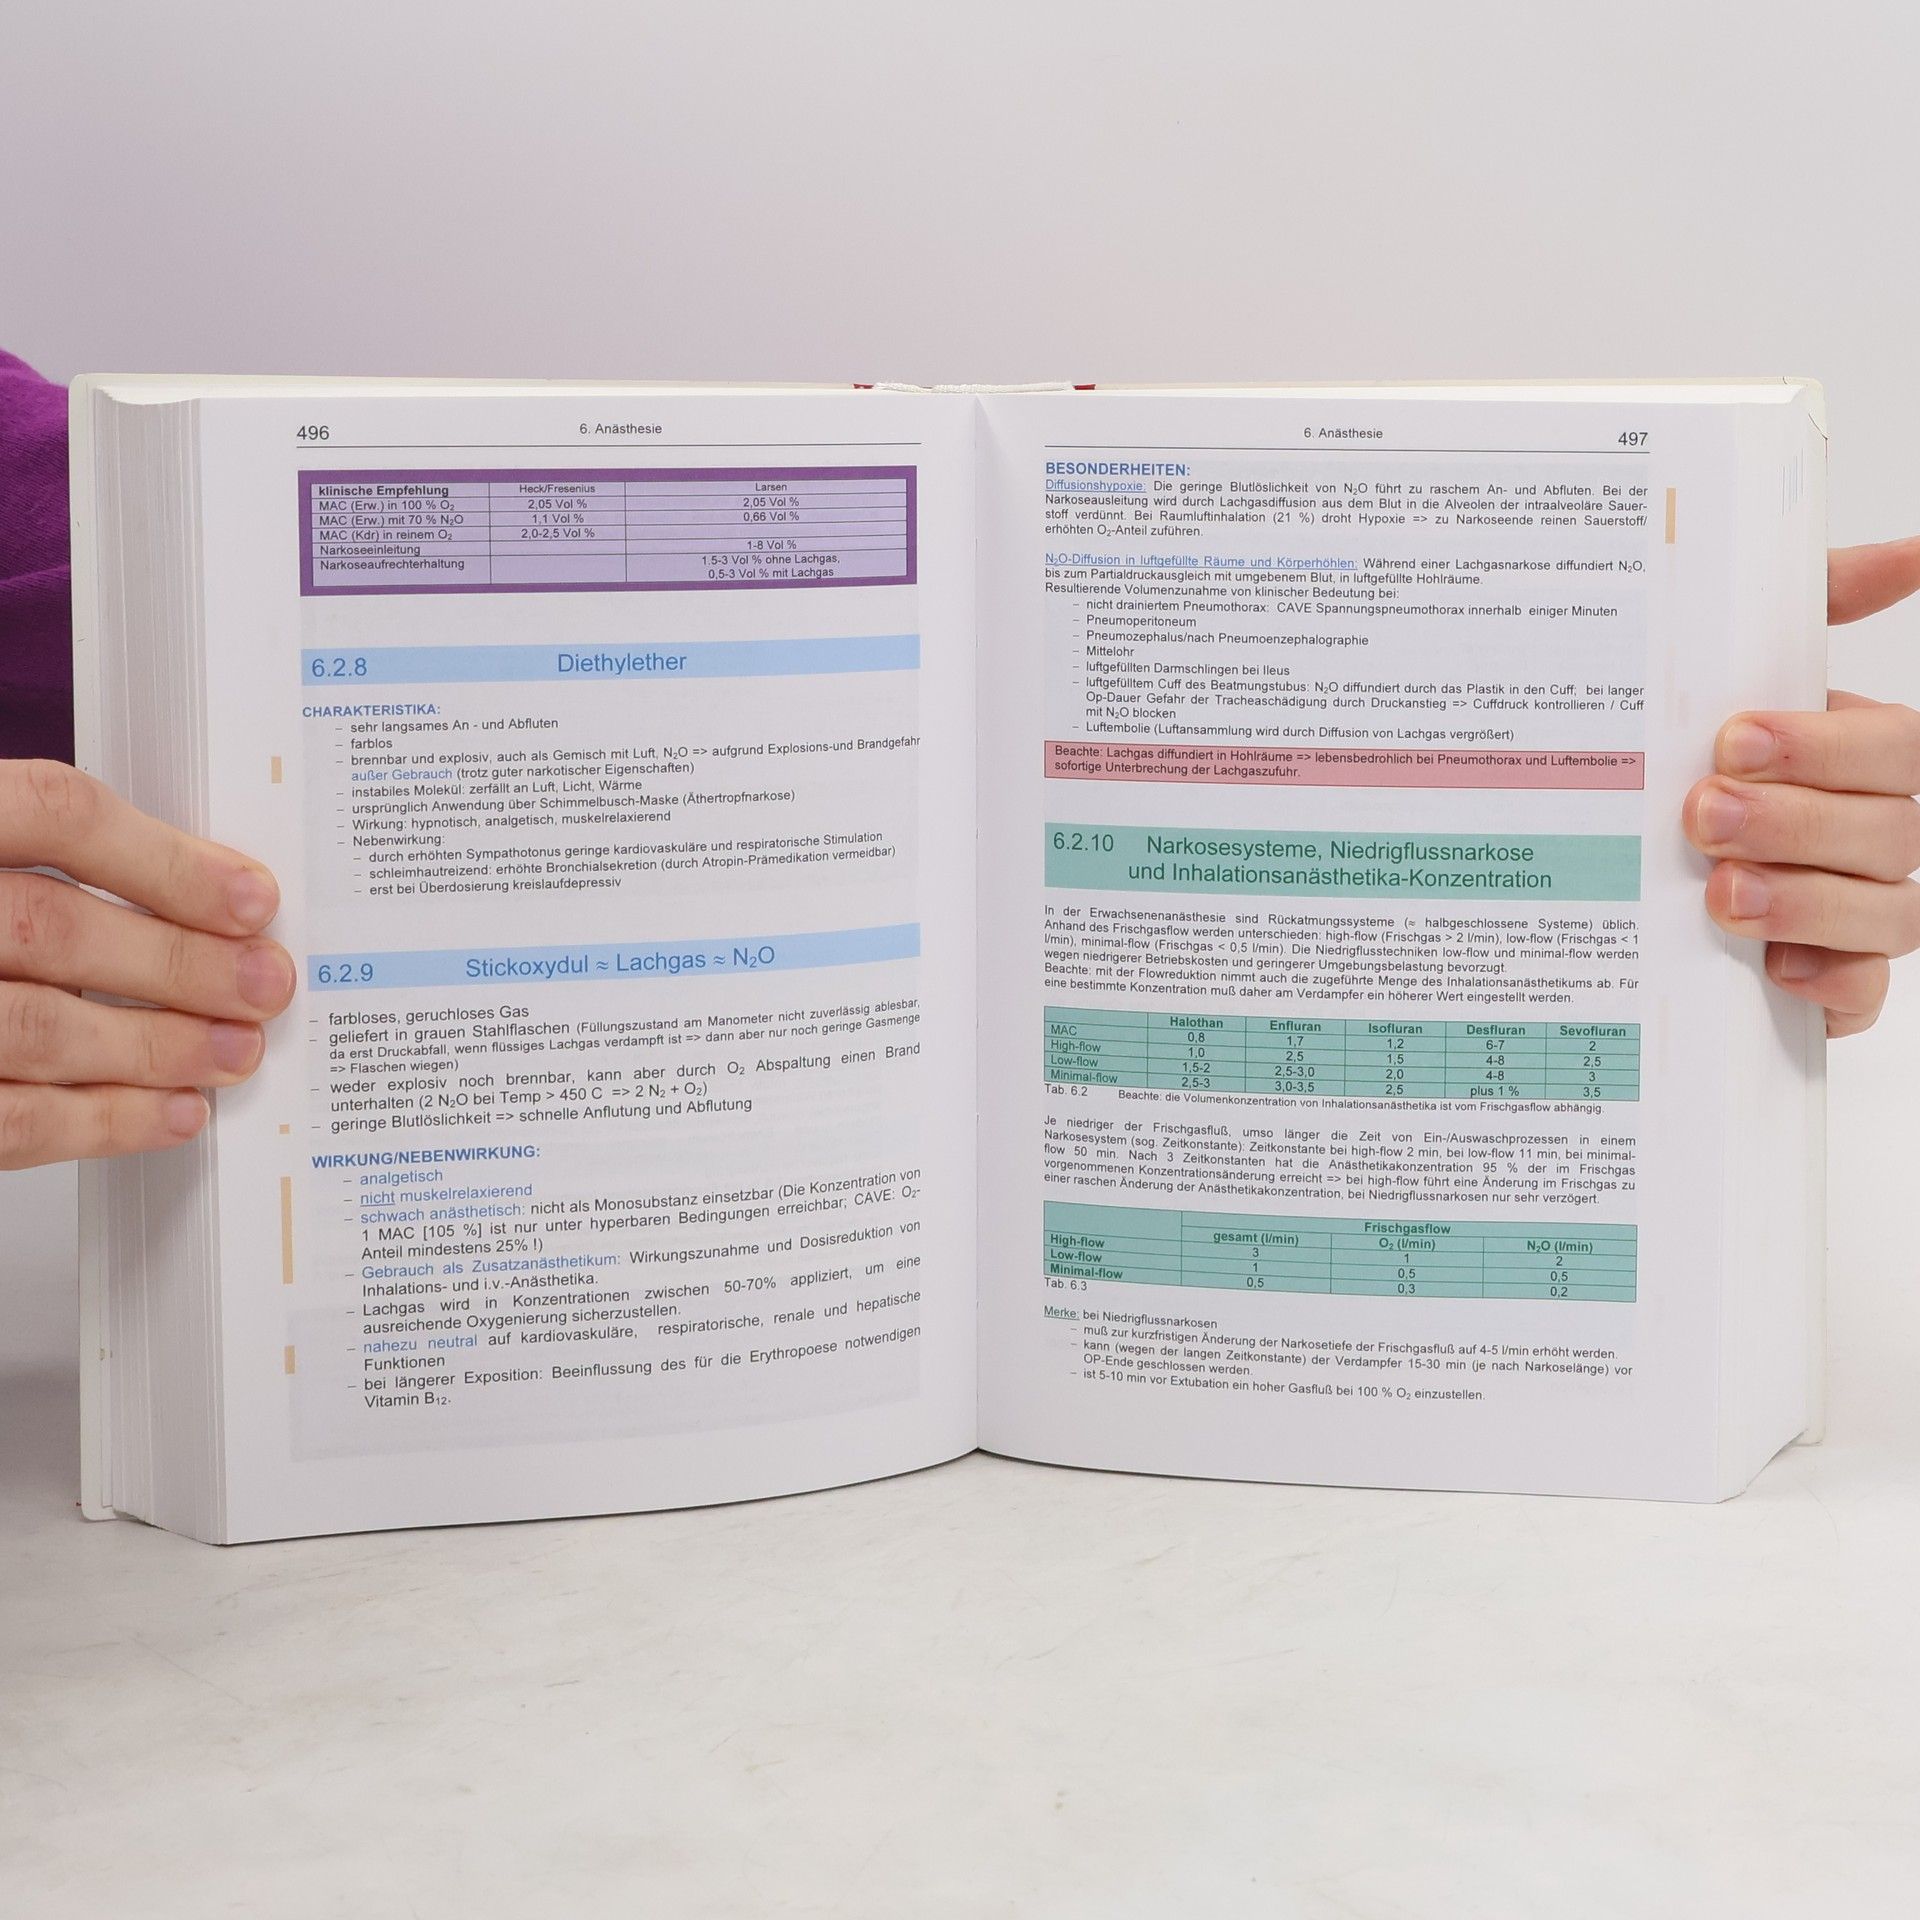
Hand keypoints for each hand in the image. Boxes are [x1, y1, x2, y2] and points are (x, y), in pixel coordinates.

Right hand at [0, 760, 292, 1168]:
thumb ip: (40, 863)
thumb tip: (197, 897)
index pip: (51, 813)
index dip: (162, 859)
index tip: (250, 898)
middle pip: (54, 927)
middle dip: (180, 963)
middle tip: (263, 985)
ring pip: (37, 1027)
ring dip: (155, 1046)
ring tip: (233, 1052)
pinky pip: (7, 1119)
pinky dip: (101, 1120)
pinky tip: (168, 1112)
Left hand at [1684, 536, 1919, 1036]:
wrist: (1608, 864)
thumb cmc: (1692, 757)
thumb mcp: (1730, 671)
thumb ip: (1816, 603)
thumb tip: (1911, 551)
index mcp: (1863, 757)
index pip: (1896, 747)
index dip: (1825, 746)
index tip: (1731, 741)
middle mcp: (1875, 835)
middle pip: (1890, 831)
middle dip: (1795, 822)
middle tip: (1701, 814)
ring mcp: (1858, 913)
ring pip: (1888, 913)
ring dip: (1807, 902)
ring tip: (1721, 894)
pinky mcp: (1829, 985)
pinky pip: (1863, 995)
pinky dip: (1832, 984)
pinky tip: (1779, 970)